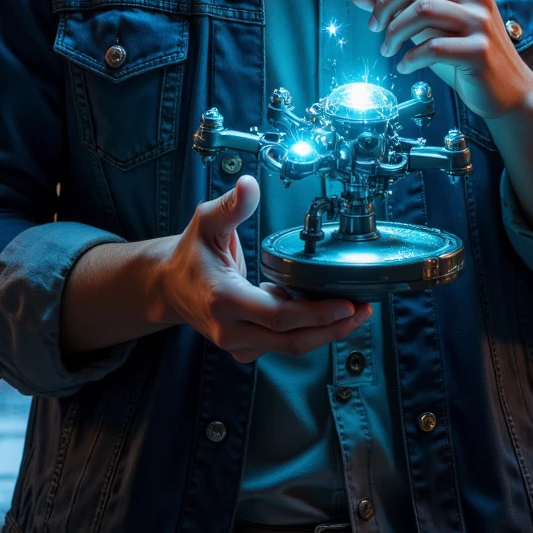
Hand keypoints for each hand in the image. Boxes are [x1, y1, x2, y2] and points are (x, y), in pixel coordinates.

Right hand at [160, 175, 371, 363]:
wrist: (169, 287)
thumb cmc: (191, 253)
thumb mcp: (206, 222)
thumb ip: (231, 205)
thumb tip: (249, 184)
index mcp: (224, 299)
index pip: (279, 317)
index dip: (317, 315)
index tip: (347, 305)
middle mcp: (231, 329)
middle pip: (292, 340)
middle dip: (333, 328)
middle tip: (363, 310)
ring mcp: (237, 343)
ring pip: (290, 347)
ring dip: (324, 331)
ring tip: (352, 310)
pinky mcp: (244, 348)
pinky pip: (281, 345)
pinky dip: (305, 331)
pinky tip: (318, 310)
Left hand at [350, 0, 531, 121]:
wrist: (507, 87)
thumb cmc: (463, 50)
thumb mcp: (429, 22)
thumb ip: (397, 3)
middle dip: (384, 1)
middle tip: (374, 25)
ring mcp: (480, 19)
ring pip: (421, 9)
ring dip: (393, 31)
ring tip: (387, 48)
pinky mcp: (479, 50)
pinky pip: (432, 47)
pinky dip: (410, 58)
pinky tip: (405, 65)